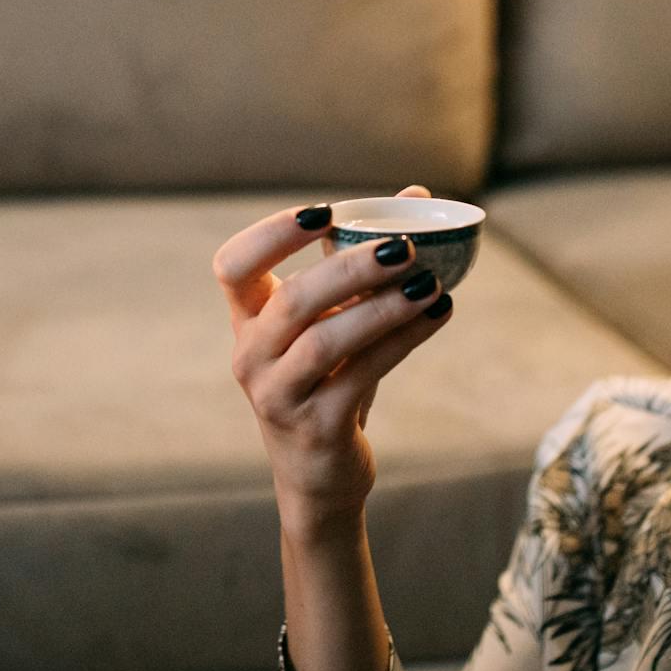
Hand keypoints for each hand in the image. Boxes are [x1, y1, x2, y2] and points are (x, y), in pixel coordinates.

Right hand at [213, 186, 454, 538]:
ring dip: (383, 308)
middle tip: (404, 247)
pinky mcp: (315, 427)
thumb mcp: (335, 321)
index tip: (325, 212)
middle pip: (292, 300)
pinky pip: (362, 374)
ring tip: (430, 283)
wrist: (319, 474)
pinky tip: (438, 314)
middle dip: (350, 267)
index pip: (233, 266)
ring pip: (327, 341)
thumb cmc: (328, 381)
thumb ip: (362, 261)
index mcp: (247, 321)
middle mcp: (251, 356)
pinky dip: (404, 340)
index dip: (272, 234)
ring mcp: (278, 396)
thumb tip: (416, 195)